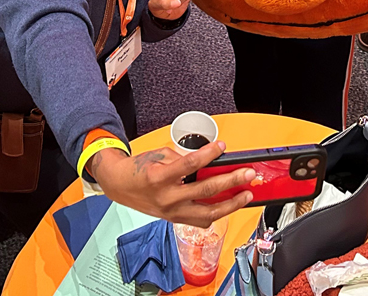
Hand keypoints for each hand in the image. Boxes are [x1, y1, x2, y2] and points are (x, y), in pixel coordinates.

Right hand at [91, 141, 254, 226]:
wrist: (120, 186)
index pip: (191, 164)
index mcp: (160, 177)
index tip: (222, 147)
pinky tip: (227, 207)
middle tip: (247, 173)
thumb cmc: (138, 169)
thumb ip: (183, 158)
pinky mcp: (174, 220)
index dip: (209, 154)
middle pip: (206, 190)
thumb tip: (207, 160)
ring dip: (231, 204)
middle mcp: (167, 198)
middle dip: (231, 181)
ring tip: (246, 195)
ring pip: (208, 213)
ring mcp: (172, 212)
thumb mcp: (159, 155)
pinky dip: (216, 214)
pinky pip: (200, 221)